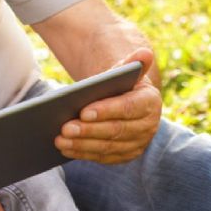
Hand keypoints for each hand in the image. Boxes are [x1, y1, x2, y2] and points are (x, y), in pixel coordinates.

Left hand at [55, 48, 161, 163]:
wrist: (124, 100)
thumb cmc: (120, 84)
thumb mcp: (123, 72)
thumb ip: (131, 63)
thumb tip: (145, 53)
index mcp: (150, 102)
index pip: (128, 107)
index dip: (106, 110)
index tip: (83, 111)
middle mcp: (148, 126)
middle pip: (116, 130)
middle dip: (88, 130)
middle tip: (65, 128)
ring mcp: (138, 144)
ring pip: (108, 147)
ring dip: (82, 145)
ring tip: (60, 139)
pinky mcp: (125, 155)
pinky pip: (103, 158)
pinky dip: (83, 154)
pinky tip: (65, 149)